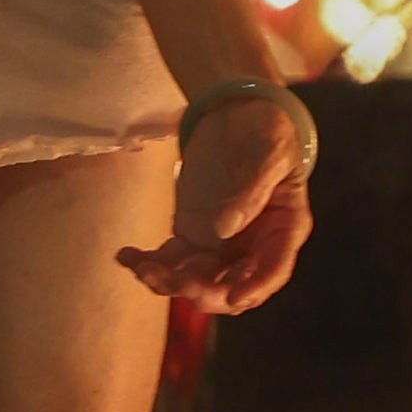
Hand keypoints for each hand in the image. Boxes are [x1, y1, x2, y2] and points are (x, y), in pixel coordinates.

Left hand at [117, 95, 315, 310]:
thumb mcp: (268, 152)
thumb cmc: (266, 129)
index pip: (274, 270)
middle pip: (231, 285)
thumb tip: (225, 229)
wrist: (241, 113)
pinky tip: (128, 256)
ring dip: (168, 281)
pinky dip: (149, 263)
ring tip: (142, 267)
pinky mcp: (192, 235)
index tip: (232, 298)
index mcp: (284, 229)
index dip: (254, 288)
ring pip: (196, 279)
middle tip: (176, 280)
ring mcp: (221, 244)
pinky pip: (171, 260)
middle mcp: (253, 246)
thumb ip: (251, 189)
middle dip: (203, 290)